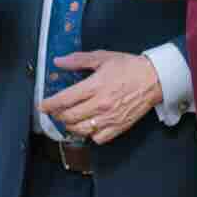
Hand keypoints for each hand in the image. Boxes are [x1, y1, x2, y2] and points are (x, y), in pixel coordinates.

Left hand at [38, 50, 159, 145]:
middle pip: (69, 117)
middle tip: (55, 112)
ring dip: (70, 126)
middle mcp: (100, 104)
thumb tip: (58, 62)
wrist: (154, 79)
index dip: (49, 104)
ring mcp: (109, 118)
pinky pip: (98, 138)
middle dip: (57, 116)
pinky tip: (88, 126)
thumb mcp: (103, 57)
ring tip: (69, 119)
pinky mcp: (118, 127)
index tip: (42, 106)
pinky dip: (89, 135)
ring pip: (81, 130)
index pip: (64, 99)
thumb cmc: (129, 67)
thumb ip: (78, 60)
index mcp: (95, 86)